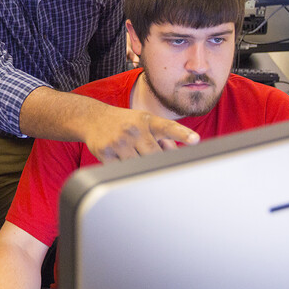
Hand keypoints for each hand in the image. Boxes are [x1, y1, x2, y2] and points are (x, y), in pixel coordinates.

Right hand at [84, 106, 199, 161]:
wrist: (93, 118)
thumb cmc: (126, 123)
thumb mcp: (146, 123)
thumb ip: (165, 139)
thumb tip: (178, 157)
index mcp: (148, 121)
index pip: (168, 127)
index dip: (183, 134)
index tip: (195, 140)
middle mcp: (134, 129)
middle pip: (154, 155)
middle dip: (156, 161)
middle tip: (153, 161)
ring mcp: (119, 140)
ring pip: (137, 165)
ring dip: (138, 166)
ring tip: (130, 153)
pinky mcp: (105, 152)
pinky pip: (120, 170)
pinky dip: (122, 169)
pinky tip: (117, 157)